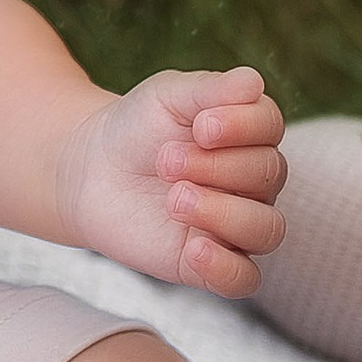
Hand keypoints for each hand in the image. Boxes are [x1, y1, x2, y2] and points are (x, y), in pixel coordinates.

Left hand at [54, 66, 285, 297]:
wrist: (91, 171)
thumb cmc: (136, 128)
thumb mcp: (166, 97)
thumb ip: (209, 90)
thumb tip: (253, 82)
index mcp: (248, 133)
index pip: (270, 125)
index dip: (242, 125)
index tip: (199, 125)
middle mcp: (252, 181)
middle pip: (269, 174)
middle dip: (217, 165)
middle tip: (165, 160)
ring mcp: (235, 225)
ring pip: (267, 229)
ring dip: (223, 212)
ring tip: (174, 199)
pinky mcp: (210, 264)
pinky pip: (244, 279)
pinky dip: (226, 267)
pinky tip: (193, 247)